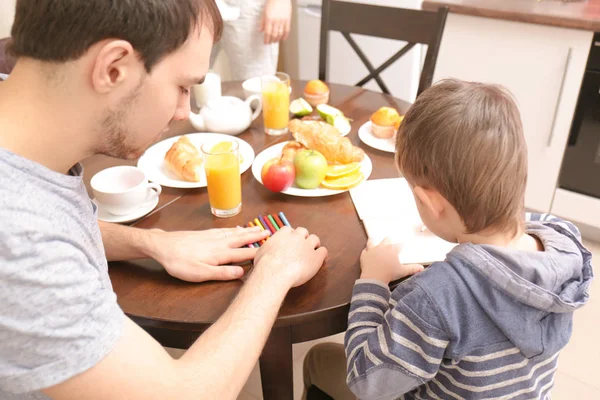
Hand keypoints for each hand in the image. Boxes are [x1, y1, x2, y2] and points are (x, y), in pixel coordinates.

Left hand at [150, 227, 270, 281]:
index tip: (272, 251)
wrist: (163, 246)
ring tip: (259, 229)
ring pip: (235, 233)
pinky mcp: (206, 233)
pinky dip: (235, 228)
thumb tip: (242, 273)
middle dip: (257, 237)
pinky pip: (226, 230)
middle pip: (242, 239)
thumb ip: (222, 273)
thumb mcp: (201, 274)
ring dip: (248, 231)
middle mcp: (220, 242)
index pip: (244, 254)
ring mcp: (213, 236)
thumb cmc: (180, 263)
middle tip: (271, 233)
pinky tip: (237, 228)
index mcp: (221, 254)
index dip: (258, 253)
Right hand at [253, 226, 327, 287]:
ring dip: (314, 243)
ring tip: (314, 249)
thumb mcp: (261, 252)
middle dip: (303, 237)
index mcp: (283, 233)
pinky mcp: (316, 257)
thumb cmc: (265, 264)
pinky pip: (323, 251)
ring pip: (315, 239)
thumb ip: (267, 248)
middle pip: (303, 231)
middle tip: (302, 245)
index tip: (290, 240)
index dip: (290, 235)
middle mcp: (297, 237)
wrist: (274, 273)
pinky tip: (321, 257)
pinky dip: (322, 254)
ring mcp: (307, 246)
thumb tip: (263, 250)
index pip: (289, 230)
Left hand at [260, 0, 291, 43]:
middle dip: (271, 40)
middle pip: (274, 35)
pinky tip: (283, 38)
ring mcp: (282, 21)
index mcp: (269, 19)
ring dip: (277, 39)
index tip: (266, 43)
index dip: (266, 39)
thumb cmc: (272, 2)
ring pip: (280, 34)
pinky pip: (287, 30)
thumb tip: (260, 30)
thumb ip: (262, 22)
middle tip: (270, 43)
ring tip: (275, 41)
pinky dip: (285, 36)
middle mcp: (276, 21)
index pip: (267, 33)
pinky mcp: (288, 20)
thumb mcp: (264, 12)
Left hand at [360, 238, 423, 283]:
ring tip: (373, 239)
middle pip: (386, 240)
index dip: (400, 245)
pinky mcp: (365, 255)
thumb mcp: (402, 271)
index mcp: (392, 250)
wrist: (375, 277)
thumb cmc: (389, 273)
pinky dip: (366, 251)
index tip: (401, 245)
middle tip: (389, 240)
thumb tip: (422, 268)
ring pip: (372, 242)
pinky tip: (366, 252)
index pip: (398, 245)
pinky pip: (365, 251)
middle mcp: (382, 247)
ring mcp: (372, 250)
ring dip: (373, 241)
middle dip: (388, 240)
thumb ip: (412, 269)